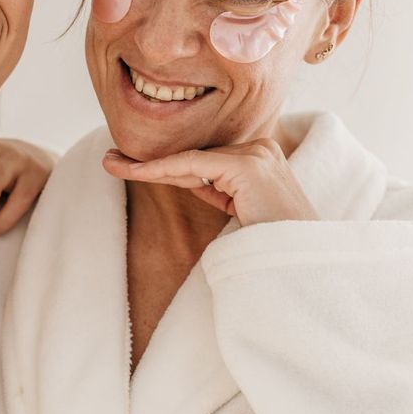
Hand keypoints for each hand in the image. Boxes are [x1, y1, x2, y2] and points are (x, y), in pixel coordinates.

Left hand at [102, 139, 317, 225]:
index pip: (206, 160)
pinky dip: (160, 169)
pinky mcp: (247, 167)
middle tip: (111, 160)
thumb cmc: (272, 245)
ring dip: (149, 166)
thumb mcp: (241, 212)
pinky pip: (192, 165)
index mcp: (263, 157)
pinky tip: (134, 172)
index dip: (166, 164)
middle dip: (151, 162)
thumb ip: (220, 190)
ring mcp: (257, 154)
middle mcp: (262, 148)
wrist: (301, 265)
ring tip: (112, 164)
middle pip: (195, 157)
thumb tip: (188, 179)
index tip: (129, 164)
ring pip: (190, 159)